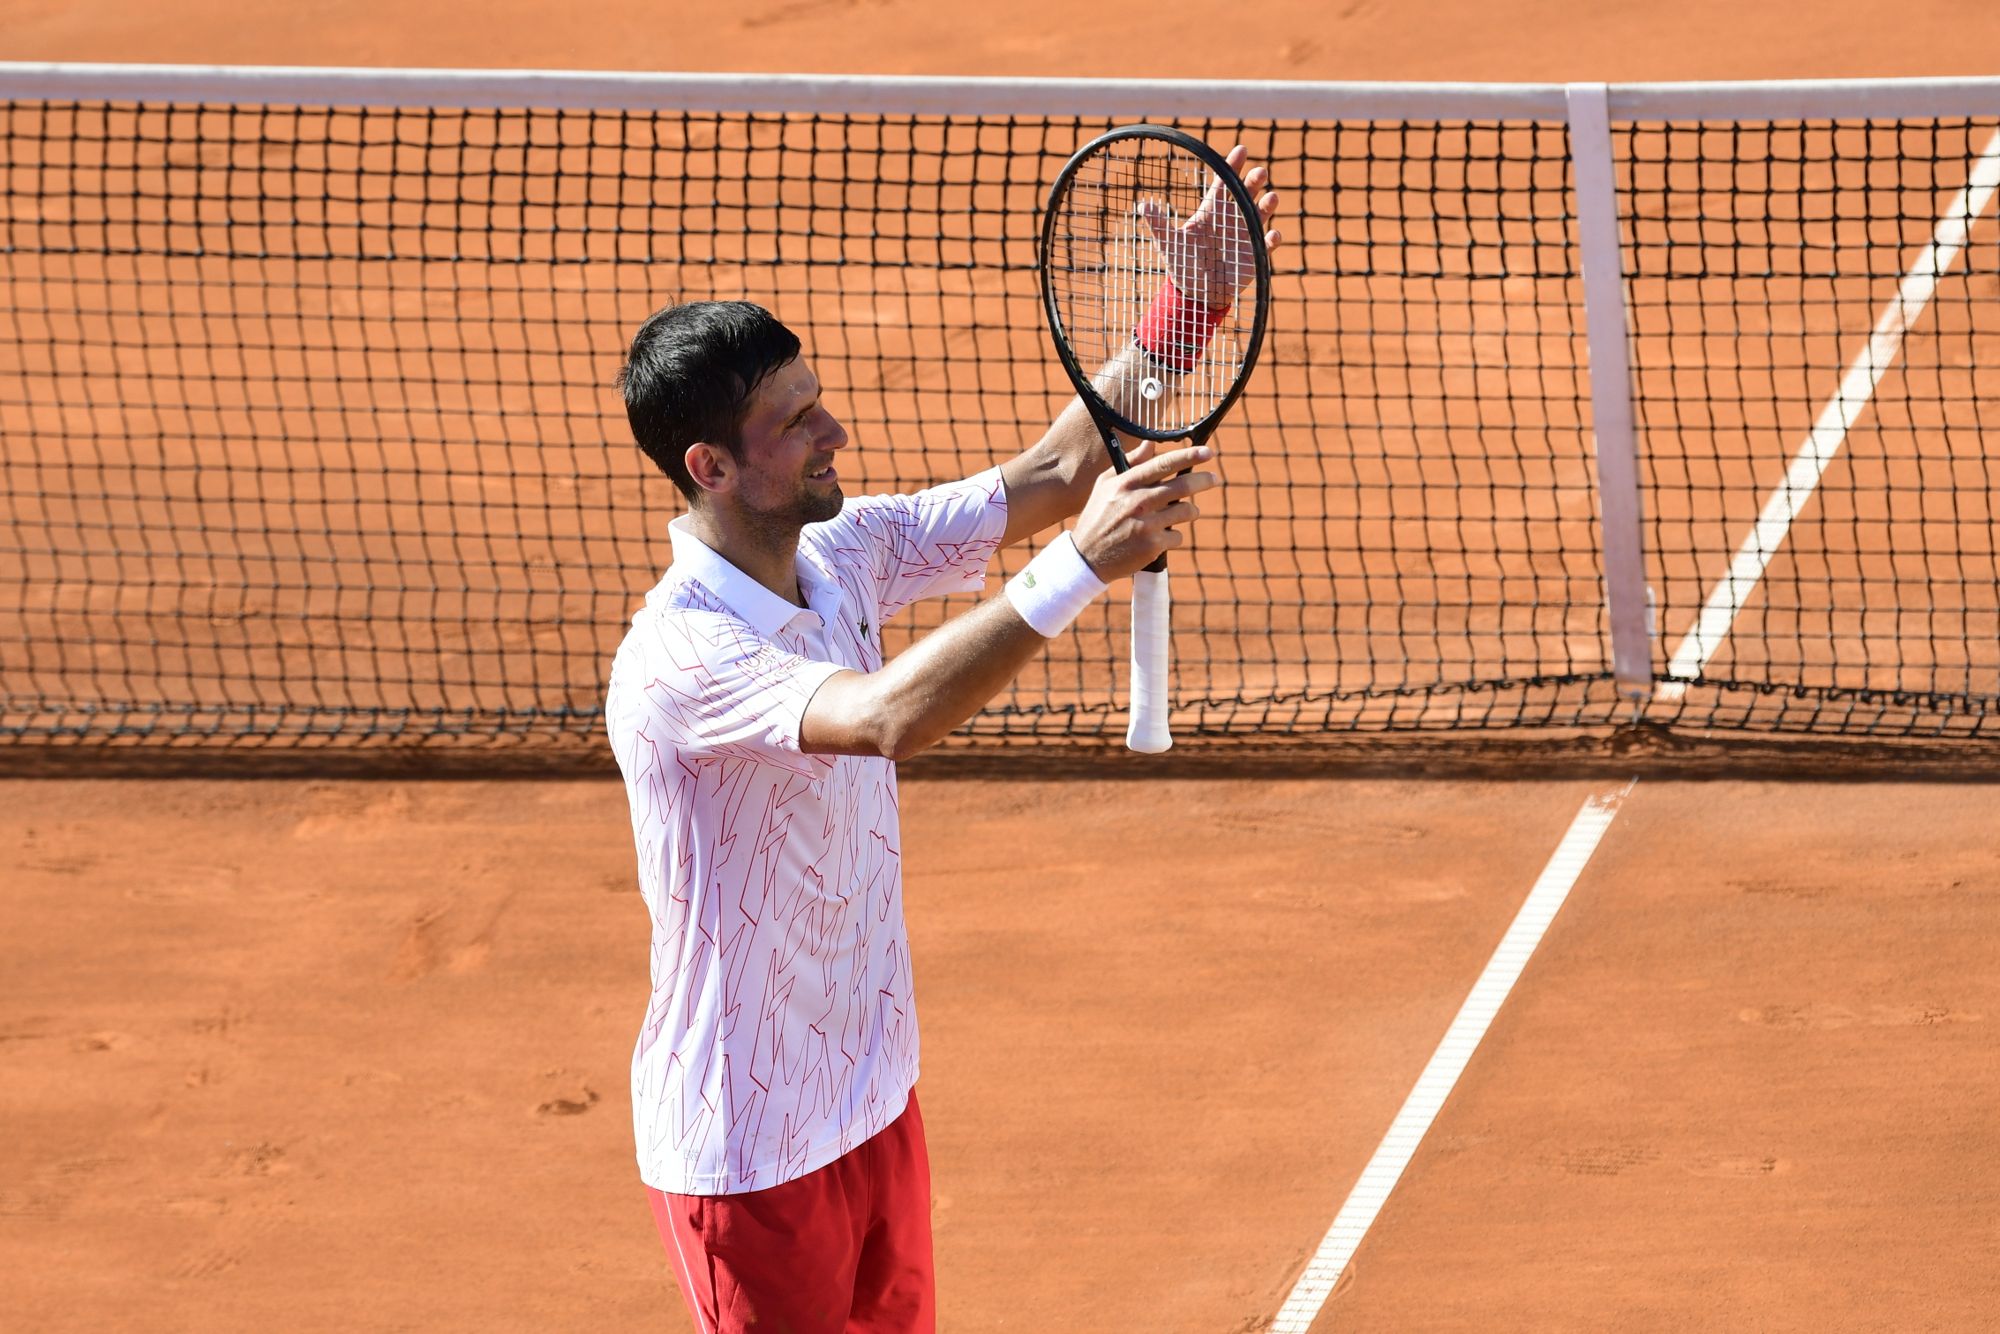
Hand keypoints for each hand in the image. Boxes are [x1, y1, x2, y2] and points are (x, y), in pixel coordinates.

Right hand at [1070, 439, 1218, 581]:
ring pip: (1186, 511)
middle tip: (1214, 479)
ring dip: (1189, 511)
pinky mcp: (1153, 546)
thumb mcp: (1106, 485)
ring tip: (1180, 513)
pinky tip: (1159, 538)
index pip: (1164, 464)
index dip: (1190, 456)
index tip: (1208, 452)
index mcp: (1126, 483)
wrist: (1087, 558)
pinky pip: (1178, 536)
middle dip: (1204, 480)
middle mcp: (1137, 502)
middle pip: (1183, 486)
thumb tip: (1151, 444)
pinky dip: (1173, 537)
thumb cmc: (1098, 517)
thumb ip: (1131, 464)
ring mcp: (1146, 525)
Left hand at [1138, 144, 1283, 310]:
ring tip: (1271, 197)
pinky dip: (1271, 239)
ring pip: (1260, 214)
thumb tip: (1142, 205)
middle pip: (1245, 193)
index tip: (1241, 150)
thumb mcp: (1170, 243)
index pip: (1223, 183)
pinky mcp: (1254, 254)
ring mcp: (1244, 235)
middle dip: (1253, 182)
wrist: (1196, 293)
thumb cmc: (1183, 264)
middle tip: (1260, 171)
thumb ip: (1159, 224)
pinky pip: (1266, 244)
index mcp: (1212, 211)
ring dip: (1267, 205)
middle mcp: (1231, 219)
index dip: (1231, 166)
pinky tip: (1273, 234)